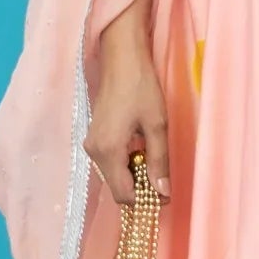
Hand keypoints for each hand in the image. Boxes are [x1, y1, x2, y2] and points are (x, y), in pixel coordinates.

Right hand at [88, 0, 170, 207]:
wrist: (121, 58)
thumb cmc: (141, 87)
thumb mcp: (157, 124)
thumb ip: (159, 161)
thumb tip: (162, 193)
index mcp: (108, 151)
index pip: (124, 195)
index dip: (146, 200)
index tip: (166, 194)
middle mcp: (94, 152)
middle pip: (117, 187)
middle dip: (140, 189)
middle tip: (164, 178)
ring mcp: (92, 144)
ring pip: (114, 175)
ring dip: (134, 175)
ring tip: (156, 161)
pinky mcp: (95, 136)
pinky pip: (110, 162)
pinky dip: (127, 163)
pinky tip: (142, 149)